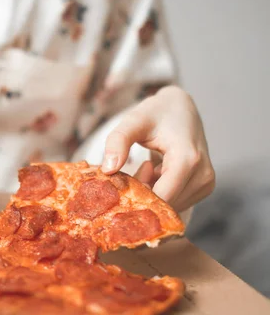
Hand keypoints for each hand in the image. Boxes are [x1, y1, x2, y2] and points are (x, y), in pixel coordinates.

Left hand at [101, 86, 214, 211]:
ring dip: (152, 192)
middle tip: (136, 168)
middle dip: (144, 194)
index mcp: (188, 159)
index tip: (122, 185)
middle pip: (166, 204)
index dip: (139, 198)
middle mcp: (203, 174)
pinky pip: (177, 202)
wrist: (179, 108)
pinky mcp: (205, 187)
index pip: (163, 198)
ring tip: (148, 166)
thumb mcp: (132, 122)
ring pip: (170, 206)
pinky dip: (161, 192)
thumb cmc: (155, 114)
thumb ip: (117, 142)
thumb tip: (107, 170)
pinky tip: (157, 172)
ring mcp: (206, 183)